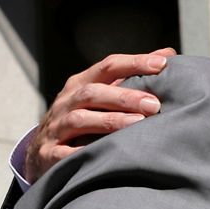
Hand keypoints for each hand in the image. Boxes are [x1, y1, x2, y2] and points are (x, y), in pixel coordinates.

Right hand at [25, 48, 175, 183]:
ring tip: (139, 123)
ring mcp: (56, 127)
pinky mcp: (50, 154)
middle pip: (93, 92)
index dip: (134, 63)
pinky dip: (85, 151)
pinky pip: (66, 152)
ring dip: (110, 120)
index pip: (108, 66)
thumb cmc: (83, 116)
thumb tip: (168, 54)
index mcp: (81, 84)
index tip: (162, 64)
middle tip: (155, 104)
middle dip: (125, 97)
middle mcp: (66, 102)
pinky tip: (109, 153)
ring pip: (80, 119)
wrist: (41, 152)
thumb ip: (132, 76)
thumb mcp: (102, 93)